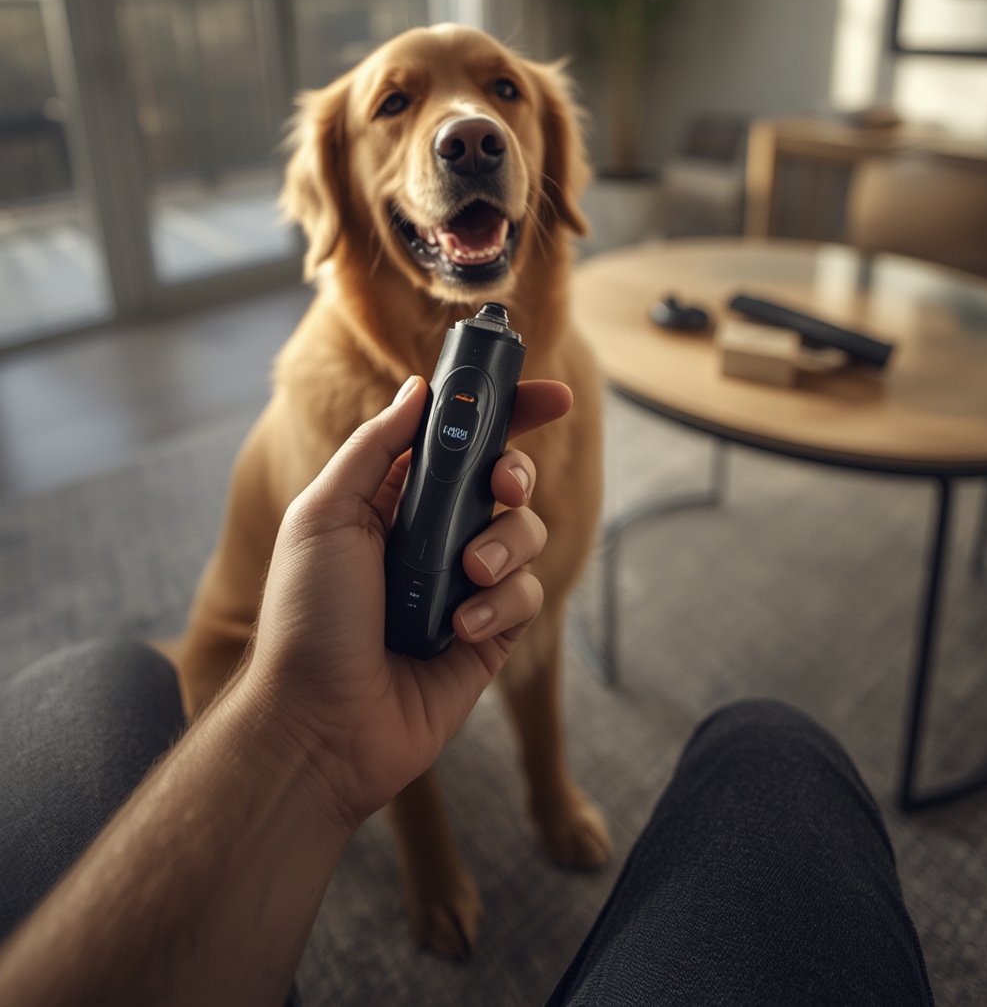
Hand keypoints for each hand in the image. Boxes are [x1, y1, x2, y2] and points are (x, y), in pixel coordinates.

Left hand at [243, 376, 570, 831]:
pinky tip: (461, 628)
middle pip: (503, 478)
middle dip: (515, 472)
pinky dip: (498, 605)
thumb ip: (375, 446)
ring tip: (465, 575)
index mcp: (390, 498)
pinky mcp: (489, 634)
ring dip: (503, 545)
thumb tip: (418, 389)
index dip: (504, 410)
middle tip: (502, 486)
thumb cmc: (307, 619)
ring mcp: (463, 585)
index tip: (551, 394)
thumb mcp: (325, 515)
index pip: (456, 438)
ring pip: (524, 534)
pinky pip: (526, 596)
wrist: (319, 725)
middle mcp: (432, 535)